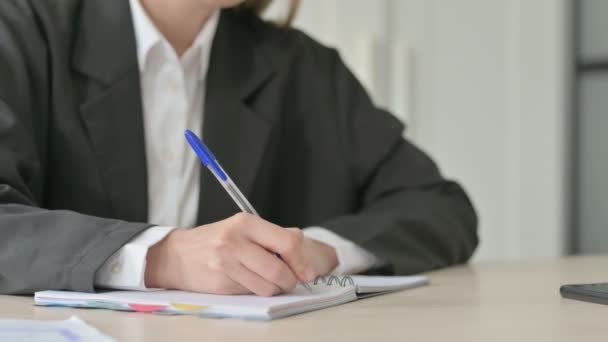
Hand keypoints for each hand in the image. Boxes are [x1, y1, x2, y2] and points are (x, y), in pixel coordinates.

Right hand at [144, 213, 337, 295]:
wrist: (178, 254)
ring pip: (267, 287)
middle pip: (279, 270)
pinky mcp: (220, 283)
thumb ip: (273, 236)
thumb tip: (302, 249)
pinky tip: (247, 281)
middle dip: (289, 280)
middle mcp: (236, 241)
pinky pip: (251, 293)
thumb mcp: (243, 227)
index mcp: (247, 223)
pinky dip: (255, 291)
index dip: (302, 261)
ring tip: (265, 280)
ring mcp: (226, 263)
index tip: (307, 271)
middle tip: (288, 280)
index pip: (288, 242)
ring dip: (273, 289)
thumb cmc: (216, 240)